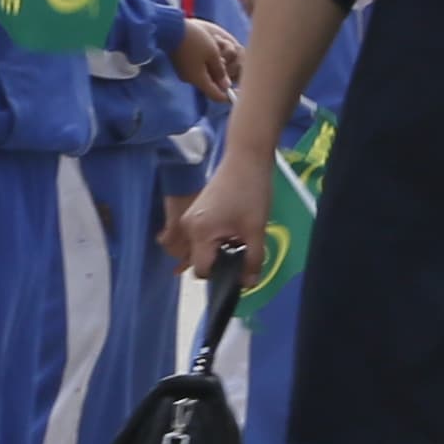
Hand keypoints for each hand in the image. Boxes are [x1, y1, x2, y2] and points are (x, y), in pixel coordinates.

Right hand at [163, 152, 273, 283]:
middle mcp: (187, 227)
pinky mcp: (196, 213)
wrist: (246, 158)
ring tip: (240, 238)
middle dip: (221, 262)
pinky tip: (233, 234)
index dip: (222, 275)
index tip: (240, 267)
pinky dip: (216, 240)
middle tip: (244, 251)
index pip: (202, 270)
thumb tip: (248, 284)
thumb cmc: (251, 192)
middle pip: (200, 260)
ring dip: (219, 251)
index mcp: (199, 233)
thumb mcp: (256, 230)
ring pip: (201, 249)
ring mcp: (189, 219)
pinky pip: (202, 237)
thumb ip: (252, 260)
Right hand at [180, 25, 243, 106]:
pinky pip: (198, 69)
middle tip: (227, 60)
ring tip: (218, 48)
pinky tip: (210, 48)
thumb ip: (220, 71)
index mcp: (198, 79)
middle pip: (212, 85)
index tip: (238, 91)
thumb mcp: (213, 54)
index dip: (228, 96)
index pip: (216, 96)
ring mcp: (185, 73)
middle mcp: (190, 79)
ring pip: (206, 75)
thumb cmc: (195, 40)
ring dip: (215, 66)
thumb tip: (226, 86)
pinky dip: (207, 62)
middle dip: (222, 75)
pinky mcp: (182, 65)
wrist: (171, 28)